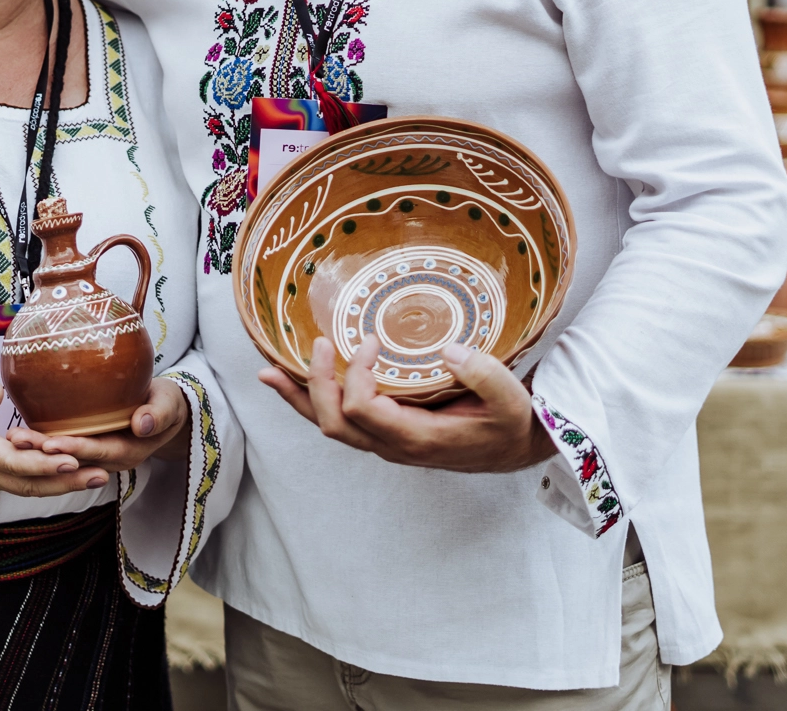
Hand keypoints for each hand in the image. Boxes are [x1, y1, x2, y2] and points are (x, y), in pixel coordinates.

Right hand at [0, 383, 108, 496]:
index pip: (15, 464)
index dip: (46, 465)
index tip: (74, 460)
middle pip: (30, 483)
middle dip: (66, 482)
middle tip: (102, 475)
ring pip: (26, 485)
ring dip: (61, 483)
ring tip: (95, 475)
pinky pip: (17, 479)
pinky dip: (44, 478)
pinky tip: (64, 469)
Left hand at [5, 377, 189, 472]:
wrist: (165, 411)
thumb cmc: (167, 403)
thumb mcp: (169, 405)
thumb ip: (158, 414)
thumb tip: (142, 424)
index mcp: (130, 451)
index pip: (100, 452)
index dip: (76, 449)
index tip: (53, 444)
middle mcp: (109, 460)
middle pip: (75, 459)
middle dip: (45, 452)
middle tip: (18, 441)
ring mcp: (97, 456)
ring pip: (65, 457)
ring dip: (38, 450)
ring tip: (13, 438)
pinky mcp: (88, 446)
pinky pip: (63, 449)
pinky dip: (43, 444)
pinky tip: (21, 434)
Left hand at [259, 337, 555, 473]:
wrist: (516, 445)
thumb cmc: (510, 420)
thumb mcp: (509, 398)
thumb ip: (484, 374)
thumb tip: (449, 349)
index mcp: (418, 438)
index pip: (364, 409)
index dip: (357, 374)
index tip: (372, 341)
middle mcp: (394, 446)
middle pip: (334, 423)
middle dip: (317, 383)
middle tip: (319, 344)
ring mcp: (386, 444)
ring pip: (330, 427)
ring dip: (300, 399)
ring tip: (270, 372)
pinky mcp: (386, 435)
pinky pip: (340, 423)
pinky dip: (312, 404)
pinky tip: (293, 383)